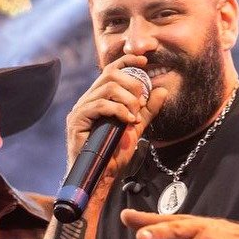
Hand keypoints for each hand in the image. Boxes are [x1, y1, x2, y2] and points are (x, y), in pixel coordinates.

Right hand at [65, 55, 166, 182]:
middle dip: (133, 84)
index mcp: (98, 99)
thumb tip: (162, 90)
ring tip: (135, 115)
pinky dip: (118, 110)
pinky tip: (128, 120)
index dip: (127, 61)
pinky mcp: (77, 120)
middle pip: (110, 75)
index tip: (145, 61)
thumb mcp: (135, 128)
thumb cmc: (113, 155)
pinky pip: (100, 105)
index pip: (111, 71)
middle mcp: (87, 100)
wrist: (101, 177)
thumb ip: (147, 110)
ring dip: (128, 99)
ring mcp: (80, 109)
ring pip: (107, 88)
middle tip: (142, 102)